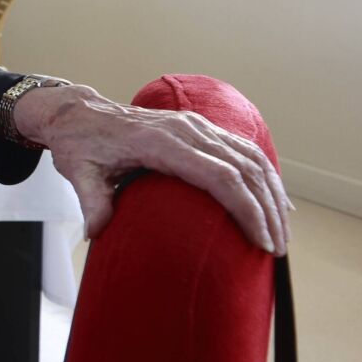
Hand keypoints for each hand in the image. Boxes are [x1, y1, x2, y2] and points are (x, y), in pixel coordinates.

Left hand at [12, 84, 292, 254]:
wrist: (80, 113)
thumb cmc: (80, 144)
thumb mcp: (79, 174)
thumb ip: (91, 202)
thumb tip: (98, 234)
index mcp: (160, 141)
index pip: (218, 175)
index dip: (245, 207)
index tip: (259, 239)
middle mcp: (186, 130)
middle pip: (244, 168)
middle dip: (267, 209)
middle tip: (277, 248)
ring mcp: (196, 126)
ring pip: (250, 157)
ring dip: (272, 193)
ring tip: (282, 231)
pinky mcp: (199, 128)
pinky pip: (242, 150)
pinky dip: (264, 175)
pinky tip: (275, 200)